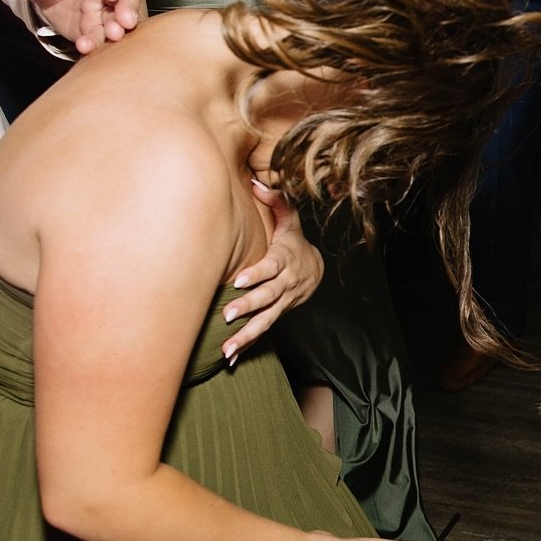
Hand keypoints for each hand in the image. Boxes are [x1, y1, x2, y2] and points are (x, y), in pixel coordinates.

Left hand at [221, 182, 324, 362]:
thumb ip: (276, 202)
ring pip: (266, 320)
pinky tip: (231, 358)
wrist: (313, 269)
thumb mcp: (289, 221)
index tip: (239, 281)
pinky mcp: (276, 315)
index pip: (271, 268)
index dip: (257, 274)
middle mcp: (285, 284)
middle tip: (227, 314)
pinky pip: (263, 331)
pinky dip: (248, 346)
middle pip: (267, 297)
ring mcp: (282, 303)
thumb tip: (257, 182)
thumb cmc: (292, 241)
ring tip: (228, 348)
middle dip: (248, 307)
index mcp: (285, 260)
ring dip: (247, 335)